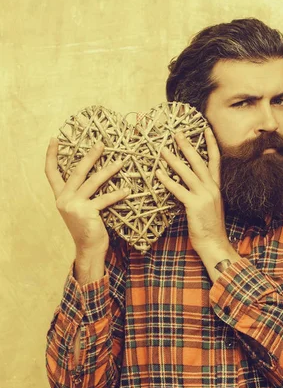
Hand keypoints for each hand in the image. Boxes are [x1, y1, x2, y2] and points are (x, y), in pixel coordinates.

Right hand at [45, 138, 128, 256]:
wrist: (89, 248)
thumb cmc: (87, 227)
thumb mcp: (79, 208)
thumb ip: (81, 193)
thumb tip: (97, 173)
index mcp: (60, 196)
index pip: (51, 172)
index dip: (51, 155)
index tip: (54, 139)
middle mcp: (64, 199)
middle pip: (76, 172)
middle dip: (89, 156)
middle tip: (101, 144)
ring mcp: (74, 205)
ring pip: (93, 182)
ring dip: (108, 171)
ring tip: (120, 162)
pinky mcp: (86, 212)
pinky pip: (104, 199)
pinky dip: (117, 194)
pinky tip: (127, 190)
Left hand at [156, 128, 229, 256]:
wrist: (214, 243)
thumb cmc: (209, 227)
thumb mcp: (209, 206)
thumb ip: (201, 193)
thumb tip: (187, 184)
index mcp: (216, 188)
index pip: (215, 161)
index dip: (211, 144)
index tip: (206, 129)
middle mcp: (212, 189)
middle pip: (199, 162)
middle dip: (188, 146)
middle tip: (177, 134)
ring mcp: (204, 196)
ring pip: (187, 173)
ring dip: (174, 160)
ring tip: (162, 150)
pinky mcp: (195, 205)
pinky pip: (179, 189)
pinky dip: (167, 181)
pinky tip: (158, 174)